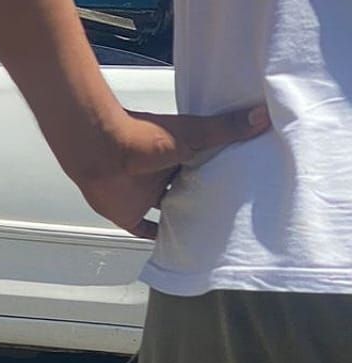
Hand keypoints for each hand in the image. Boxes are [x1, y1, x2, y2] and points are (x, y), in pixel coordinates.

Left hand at [71, 106, 270, 238]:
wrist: (100, 148)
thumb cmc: (142, 136)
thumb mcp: (193, 133)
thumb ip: (226, 128)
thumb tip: (263, 114)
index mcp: (176, 155)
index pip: (203, 170)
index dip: (222, 178)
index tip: (246, 189)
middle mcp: (160, 175)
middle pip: (186, 192)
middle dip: (205, 201)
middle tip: (234, 218)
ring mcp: (143, 195)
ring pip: (167, 211)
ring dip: (184, 220)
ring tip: (213, 237)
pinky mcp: (128, 213)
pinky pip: (144, 230)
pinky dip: (158, 238)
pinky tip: (177, 249)